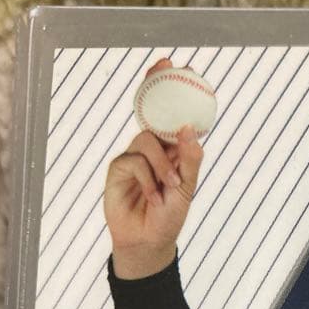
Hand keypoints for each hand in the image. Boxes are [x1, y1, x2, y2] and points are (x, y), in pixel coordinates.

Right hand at [104, 58, 204, 278]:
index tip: (183, 66)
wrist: (148, 242)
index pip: (172, 116)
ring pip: (147, 140)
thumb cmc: (169, 216)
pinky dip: (147, 179)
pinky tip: (153, 196)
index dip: (173, 91)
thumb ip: (189, 161)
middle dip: (157, 88)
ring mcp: (134, 157)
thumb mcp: (186, 190)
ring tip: (171, 187)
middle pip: (152, 111)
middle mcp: (152, 148)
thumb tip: (189, 129)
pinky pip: (134, 161)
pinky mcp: (118, 169)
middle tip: (167, 67)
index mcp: (172, 150)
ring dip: (162, 164)